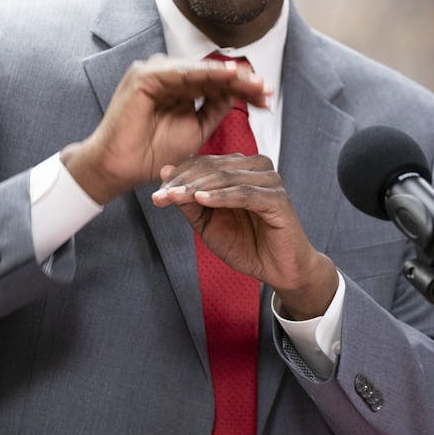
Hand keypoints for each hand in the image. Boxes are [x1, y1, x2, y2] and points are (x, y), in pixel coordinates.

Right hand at [61, 55, 270, 204]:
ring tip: (252, 80)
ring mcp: (154, 73)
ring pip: (199, 70)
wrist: (120, 168)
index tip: (266, 98)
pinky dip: (204, 73)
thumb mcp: (195, 129)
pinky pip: (180, 73)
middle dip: (240, 81)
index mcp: (178, 87)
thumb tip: (240, 93)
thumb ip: (214, 109)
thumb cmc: (152, 153)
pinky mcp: (144, 77)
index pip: (216, 83)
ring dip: (228, 75)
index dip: (242, 89)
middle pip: (211, 74)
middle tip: (266, 88)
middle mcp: (167, 75)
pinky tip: (227, 75)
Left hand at [152, 154, 337, 318]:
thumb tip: (165, 171)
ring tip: (174, 197)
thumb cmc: (246, 244)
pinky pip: (244, 194)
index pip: (203, 164)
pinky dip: (221, 196)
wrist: (278, 270)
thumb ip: (189, 200)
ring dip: (197, 187)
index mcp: (240, 168)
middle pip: (212, 168)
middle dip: (183, 182)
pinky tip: (201, 199)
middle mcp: (256, 168)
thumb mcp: (208, 224)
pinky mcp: (278, 199)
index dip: (178, 177)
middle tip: (160, 196)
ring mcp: (269, 181)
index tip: (156, 194)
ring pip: (226, 177)